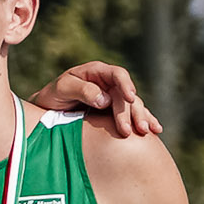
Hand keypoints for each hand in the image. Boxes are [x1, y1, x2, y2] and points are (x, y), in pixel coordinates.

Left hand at [32, 59, 160, 138]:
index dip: (126, 85)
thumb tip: (105, 100)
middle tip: (132, 129)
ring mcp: (114, 97)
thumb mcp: (62, 89)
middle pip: (126, 95)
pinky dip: (144, 120)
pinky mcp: (115, 110)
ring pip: (133, 105)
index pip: (117, 75)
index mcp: (97, 72)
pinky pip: (132, 114)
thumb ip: (82, 91)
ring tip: (146, 132)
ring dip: (141, 117)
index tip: (130, 97)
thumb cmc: (52, 95)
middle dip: (131, 111)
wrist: (47, 108)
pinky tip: (156, 130)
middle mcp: (109, 83)